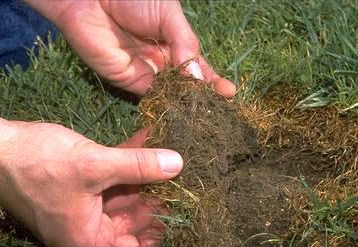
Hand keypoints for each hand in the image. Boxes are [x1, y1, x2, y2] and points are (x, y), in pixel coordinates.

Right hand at [0, 116, 182, 246]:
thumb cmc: (38, 164)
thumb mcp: (95, 165)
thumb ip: (138, 167)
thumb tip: (177, 164)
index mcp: (88, 239)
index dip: (159, 232)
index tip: (178, 208)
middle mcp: (86, 229)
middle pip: (132, 220)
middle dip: (155, 196)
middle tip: (179, 175)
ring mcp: (81, 209)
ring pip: (122, 197)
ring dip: (143, 175)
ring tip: (167, 154)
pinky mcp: (77, 189)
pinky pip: (108, 181)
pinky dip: (125, 164)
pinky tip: (145, 141)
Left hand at [26, 0, 235, 96]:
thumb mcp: (169, 16)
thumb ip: (185, 44)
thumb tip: (198, 76)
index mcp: (176, 43)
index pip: (198, 67)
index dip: (213, 80)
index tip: (229, 93)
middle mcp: (163, 61)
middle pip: (187, 86)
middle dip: (204, 98)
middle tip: (221, 112)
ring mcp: (147, 73)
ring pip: (172, 94)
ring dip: (187, 106)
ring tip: (206, 118)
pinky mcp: (128, 81)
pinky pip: (151, 97)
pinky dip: (166, 106)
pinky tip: (181, 114)